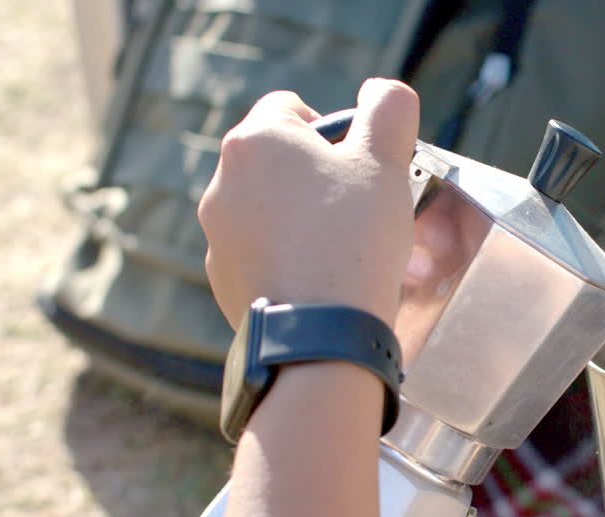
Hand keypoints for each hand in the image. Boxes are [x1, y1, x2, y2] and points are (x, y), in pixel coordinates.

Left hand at [199, 79, 419, 327]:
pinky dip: (286, 259)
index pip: (292, 108)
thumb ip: (388, 110)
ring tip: (341, 250)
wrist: (321, 334)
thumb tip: (382, 93)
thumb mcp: (387, 160)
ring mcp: (216, 235)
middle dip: (315, 177)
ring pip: (266, 209)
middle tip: (358, 208)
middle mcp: (222, 182)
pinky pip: (259, 254)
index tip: (361, 166)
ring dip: (299, 218)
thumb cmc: (354, 239)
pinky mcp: (223, 280)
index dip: (333, 130)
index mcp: (256, 140)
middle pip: (277, 160)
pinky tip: (319, 281)